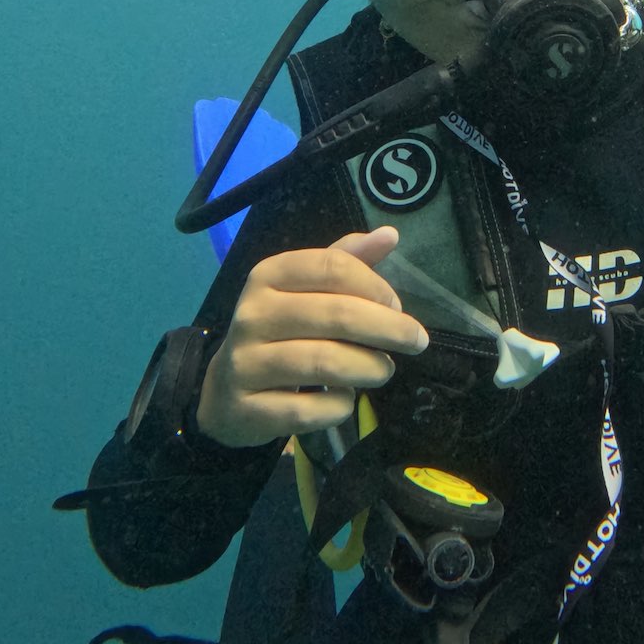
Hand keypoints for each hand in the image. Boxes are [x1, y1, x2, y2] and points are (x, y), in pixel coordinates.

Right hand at [196, 225, 428, 447]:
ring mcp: (246, 363)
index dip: (376, 286)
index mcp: (268, 275)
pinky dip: (339, 405)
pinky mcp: (249, 408)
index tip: (397, 306)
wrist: (226, 390)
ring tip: (384, 370)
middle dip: (389, 329)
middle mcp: (253, 314)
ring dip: (370, 368)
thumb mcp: (305, 289)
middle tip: (416, 341)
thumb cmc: (281, 330)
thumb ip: (346, 260)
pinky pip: (310, 409)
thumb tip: (391, 234)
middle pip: (337, 315)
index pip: (333, 266)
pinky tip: (345, 398)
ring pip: (326, 363)